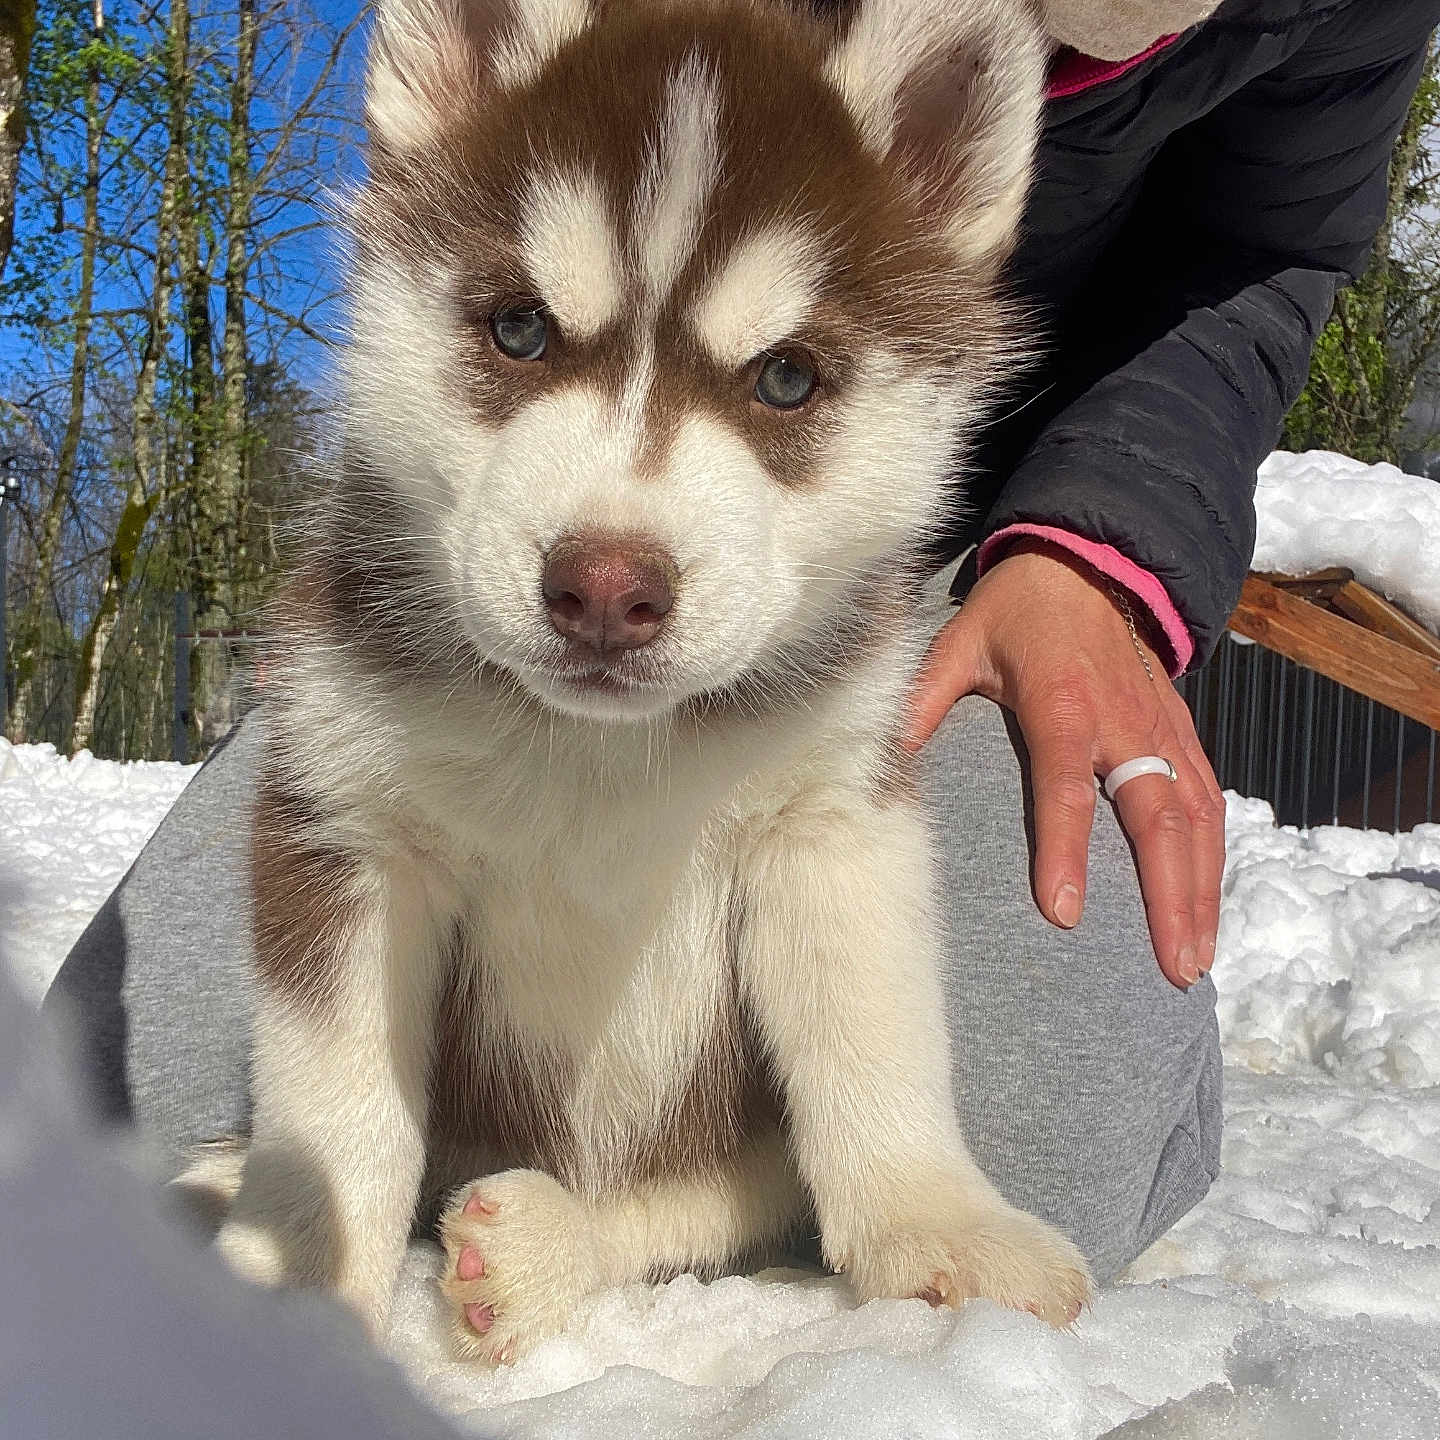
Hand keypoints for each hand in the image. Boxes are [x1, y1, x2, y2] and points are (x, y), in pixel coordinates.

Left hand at [904, 541, 1223, 988]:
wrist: (1090, 560)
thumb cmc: (1016, 611)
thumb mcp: (956, 644)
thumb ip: (921, 702)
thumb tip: (876, 759)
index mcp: (1060, 704)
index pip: (1064, 788)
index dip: (1064, 852)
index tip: (1063, 915)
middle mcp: (1122, 721)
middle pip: (1156, 816)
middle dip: (1169, 896)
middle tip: (1174, 969)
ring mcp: (1160, 727)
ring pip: (1194, 816)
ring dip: (1201, 889)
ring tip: (1196, 960)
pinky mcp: (1182, 730)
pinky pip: (1208, 798)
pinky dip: (1213, 856)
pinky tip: (1207, 905)